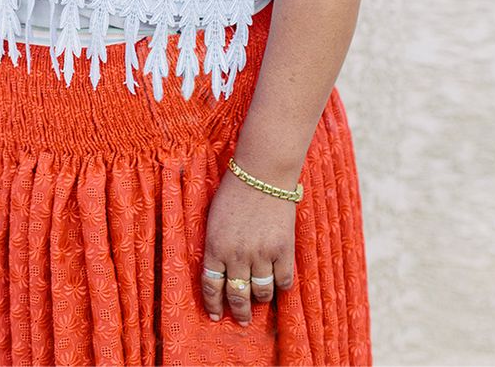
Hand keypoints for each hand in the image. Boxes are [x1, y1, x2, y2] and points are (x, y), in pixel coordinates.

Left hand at [200, 166, 297, 325]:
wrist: (263, 173)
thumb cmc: (235, 191)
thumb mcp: (214, 219)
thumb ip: (216, 246)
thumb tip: (220, 268)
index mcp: (215, 248)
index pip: (211, 287)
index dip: (213, 305)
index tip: (216, 316)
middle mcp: (237, 256)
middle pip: (236, 295)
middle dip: (238, 312)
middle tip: (241, 320)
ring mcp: (262, 254)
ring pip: (261, 291)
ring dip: (260, 301)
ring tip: (261, 303)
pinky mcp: (283, 249)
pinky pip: (283, 280)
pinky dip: (281, 288)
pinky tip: (278, 288)